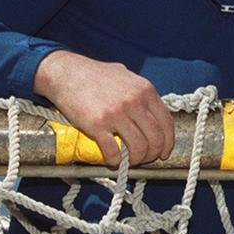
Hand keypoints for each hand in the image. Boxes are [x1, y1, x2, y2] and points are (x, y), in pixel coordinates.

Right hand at [33, 50, 173, 165]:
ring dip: (137, 159)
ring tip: (130, 161)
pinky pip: (113, 151)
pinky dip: (115, 161)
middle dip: (153, 154)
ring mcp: (116, 113)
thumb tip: (148, 106)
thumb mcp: (125, 75)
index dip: (167, 142)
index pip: (166, 122)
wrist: (66, 73)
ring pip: (139, 147)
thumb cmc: (94, 74)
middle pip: (155, 138)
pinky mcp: (97, 125)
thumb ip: (139, 90)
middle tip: (146, 159)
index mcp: (145, 90)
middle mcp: (134, 102)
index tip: (163, 152)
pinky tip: (113, 160)